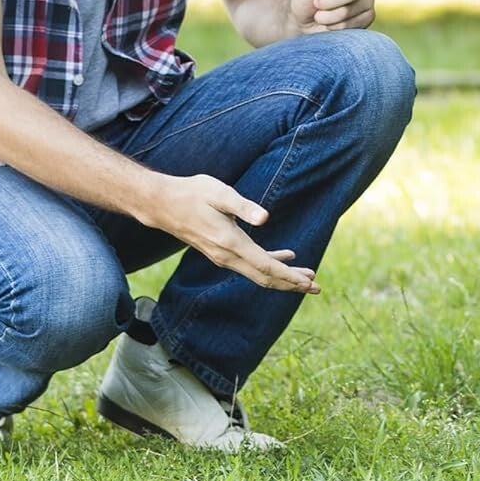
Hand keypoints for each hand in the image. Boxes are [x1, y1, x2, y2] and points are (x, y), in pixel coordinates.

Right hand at [157, 173, 319, 293]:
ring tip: (306, 277)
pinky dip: (269, 264)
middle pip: (265, 277)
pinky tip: (285, 256)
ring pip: (258, 274)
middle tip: (316, 287)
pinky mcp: (221, 252)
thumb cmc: (192, 193)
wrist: (163, 205)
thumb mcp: (219, 192)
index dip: (289, 276)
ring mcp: (223, 257)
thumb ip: (243, 206)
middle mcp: (227, 256)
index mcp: (230, 243)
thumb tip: (265, 218)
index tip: (308, 282)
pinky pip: (250, 265)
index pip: (266, 266)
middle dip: (291, 283)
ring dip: (283, 276)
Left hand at [289, 0, 375, 32]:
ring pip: (349, 10)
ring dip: (328, 16)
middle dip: (328, 2)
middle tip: (316, 5)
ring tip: (319, 16)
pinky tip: (330, 24)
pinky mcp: (368, 17)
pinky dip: (335, 26)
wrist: (307, 23)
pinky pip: (352, 24)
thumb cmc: (308, 0)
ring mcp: (368, 0)